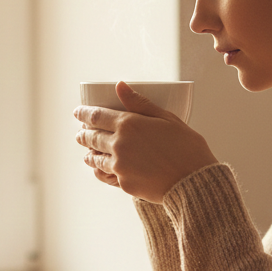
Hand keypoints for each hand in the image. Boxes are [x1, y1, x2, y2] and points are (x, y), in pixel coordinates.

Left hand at [73, 81, 217, 202]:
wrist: (193, 182)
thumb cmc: (187, 148)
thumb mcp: (167, 119)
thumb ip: (140, 103)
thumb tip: (120, 86)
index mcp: (129, 125)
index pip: (96, 116)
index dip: (84, 113)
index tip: (78, 112)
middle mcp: (119, 145)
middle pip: (92, 138)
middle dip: (84, 134)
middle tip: (80, 133)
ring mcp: (120, 166)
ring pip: (95, 159)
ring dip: (89, 154)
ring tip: (87, 153)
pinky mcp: (124, 184)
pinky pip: (106, 176)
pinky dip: (100, 171)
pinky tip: (100, 170)